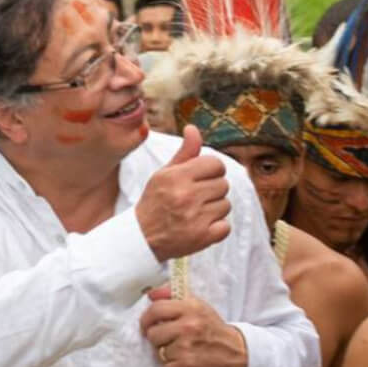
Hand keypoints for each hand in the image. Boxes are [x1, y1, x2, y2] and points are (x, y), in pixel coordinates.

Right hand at [135, 125, 229, 260]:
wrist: (141, 238)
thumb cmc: (155, 202)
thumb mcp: (164, 174)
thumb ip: (184, 153)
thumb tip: (193, 128)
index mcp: (176, 177)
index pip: (216, 164)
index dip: (211, 170)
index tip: (202, 179)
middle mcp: (186, 196)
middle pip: (223, 184)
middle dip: (212, 190)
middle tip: (195, 198)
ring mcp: (195, 218)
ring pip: (226, 205)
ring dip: (214, 209)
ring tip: (195, 213)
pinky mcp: (202, 237)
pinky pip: (226, 226)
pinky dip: (216, 228)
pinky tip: (200, 226)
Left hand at [140, 286, 247, 366]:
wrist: (238, 353)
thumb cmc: (212, 328)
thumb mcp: (197, 305)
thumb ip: (172, 295)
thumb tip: (150, 294)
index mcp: (190, 308)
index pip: (155, 310)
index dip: (146, 319)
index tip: (147, 325)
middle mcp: (188, 326)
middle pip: (153, 334)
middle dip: (158, 338)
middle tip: (169, 339)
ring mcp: (186, 348)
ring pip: (158, 352)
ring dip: (166, 353)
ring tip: (181, 350)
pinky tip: (185, 362)